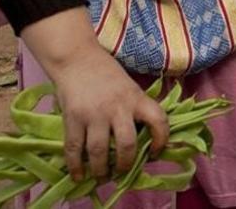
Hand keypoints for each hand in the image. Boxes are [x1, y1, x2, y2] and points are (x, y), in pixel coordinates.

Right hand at [21, 9, 168, 181]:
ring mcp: (94, 114)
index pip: (158, 120)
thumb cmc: (106, 73)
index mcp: (136, 98)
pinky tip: (79, 175)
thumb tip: (144, 136)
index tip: (155, 153)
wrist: (77, 59)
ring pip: (100, 151)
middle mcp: (118, 107)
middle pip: (127, 144)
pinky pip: (75, 148)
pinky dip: (76, 166)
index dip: (161, 140)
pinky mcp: (73, 118)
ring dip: (101, 170)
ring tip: (102, 177)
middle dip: (125, 164)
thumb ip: (136, 108)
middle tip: (121, 172)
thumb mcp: (130, 87)